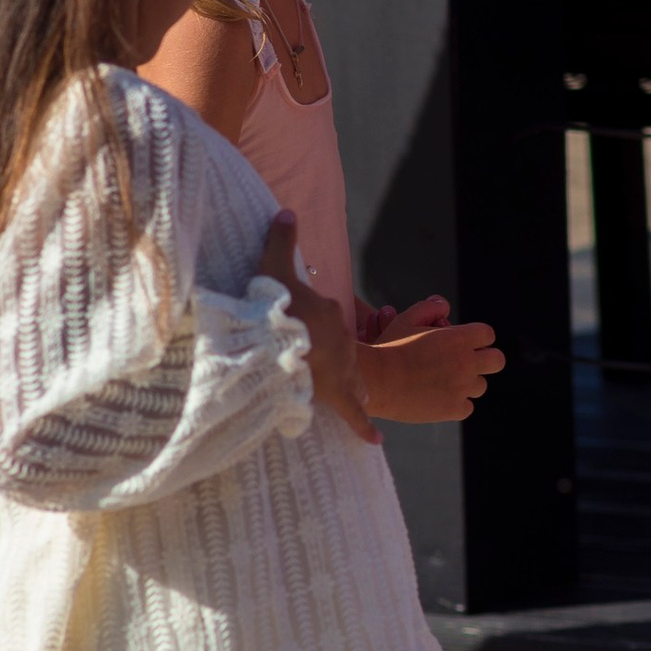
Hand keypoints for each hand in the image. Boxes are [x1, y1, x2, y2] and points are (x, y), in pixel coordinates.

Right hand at [258, 213, 377, 443]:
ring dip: (348, 384)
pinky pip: (355, 412)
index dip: (312, 323)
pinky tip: (377, 441)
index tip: (300, 328)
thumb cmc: (274, 307)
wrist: (274, 342)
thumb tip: (286, 210)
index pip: (325, 318)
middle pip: (339, 349)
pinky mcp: (336, 393)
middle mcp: (341, 342)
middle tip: (317, 361)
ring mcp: (341, 368)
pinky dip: (365, 426)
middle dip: (330, 355)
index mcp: (327, 314)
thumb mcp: (274, 268)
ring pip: (349, 376)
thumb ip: (279, 239)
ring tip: (347, 393)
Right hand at [359, 293, 502, 423]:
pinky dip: (457, 403)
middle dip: (485, 359)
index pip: (487, 335)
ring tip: (446, 381)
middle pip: (497, 361)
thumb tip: (444, 306)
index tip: (466, 342)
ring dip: (468, 382)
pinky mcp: (453, 409)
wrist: (376, 381)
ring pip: (480, 385)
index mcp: (459, 339)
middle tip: (467, 362)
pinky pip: (467, 407)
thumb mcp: (406, 319)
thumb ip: (428, 308)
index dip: (477, 337)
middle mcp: (466, 363)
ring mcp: (461, 388)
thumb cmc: (389, 348)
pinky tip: (440, 397)